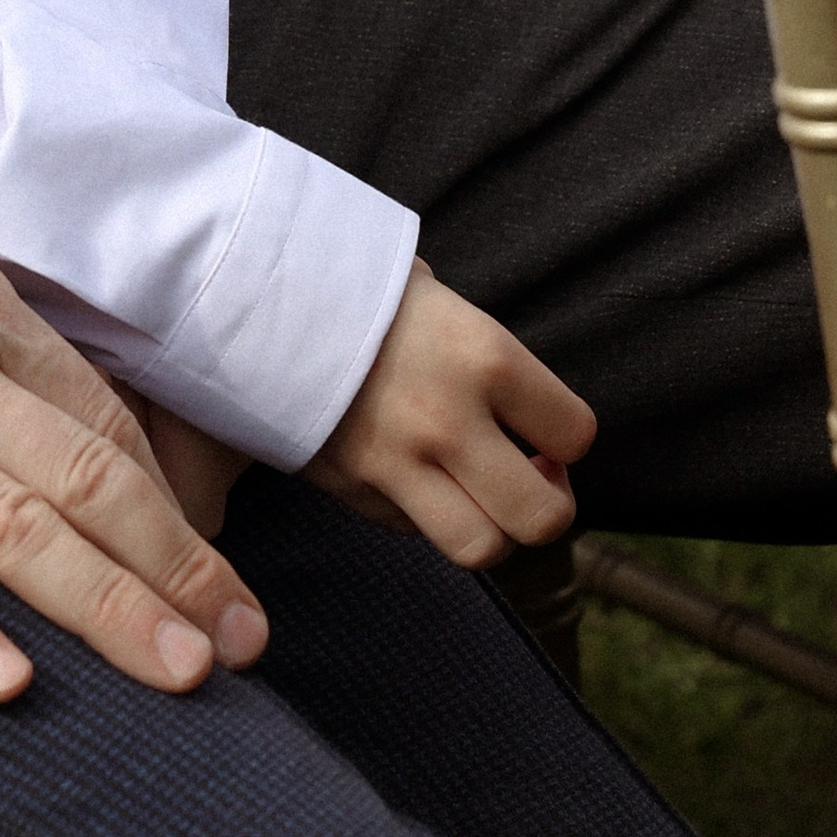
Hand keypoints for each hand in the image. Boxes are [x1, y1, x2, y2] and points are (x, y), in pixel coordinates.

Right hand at [0, 47, 270, 703]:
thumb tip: (30, 382)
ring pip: (11, 528)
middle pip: (86, 480)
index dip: (172, 502)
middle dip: (179, 571)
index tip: (219, 570)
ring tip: (183, 677)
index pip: (98, 416)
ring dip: (108, 608)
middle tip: (247, 647)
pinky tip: (8, 685)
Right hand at [304, 260, 591, 569]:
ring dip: (489, 527)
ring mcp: (398, 464)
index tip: (543, 429)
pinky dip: (425, 515)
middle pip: (541, 519)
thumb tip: (526, 416)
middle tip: (527, 476)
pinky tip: (413, 475)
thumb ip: (487, 361)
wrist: (261, 294)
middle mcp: (450, 420)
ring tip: (477, 493)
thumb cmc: (362, 288)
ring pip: (480, 548)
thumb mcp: (439, 300)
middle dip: (546, 505)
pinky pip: (415, 530)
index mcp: (485, 357)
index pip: (575, 434)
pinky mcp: (354, 490)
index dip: (566, 439)